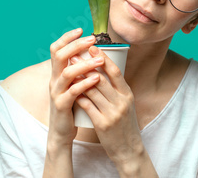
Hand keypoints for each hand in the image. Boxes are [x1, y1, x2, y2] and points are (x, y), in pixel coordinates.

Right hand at [48, 28, 103, 146]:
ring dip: (84, 64)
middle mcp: (54, 80)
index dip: (67, 37)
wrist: (61, 131)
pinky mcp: (62, 106)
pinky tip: (97, 78)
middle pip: (59, 56)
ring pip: (67, 73)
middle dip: (76, 45)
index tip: (81, 29)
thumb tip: (92, 53)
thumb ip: (77, 71)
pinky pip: (73, 92)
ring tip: (100, 60)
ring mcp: (56, 92)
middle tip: (92, 39)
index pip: (56, 49)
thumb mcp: (72, 85)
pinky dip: (85, 84)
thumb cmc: (72, 106)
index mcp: (57, 73)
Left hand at [73, 46, 145, 169]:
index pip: (115, 72)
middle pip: (101, 79)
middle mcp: (121, 102)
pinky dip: (78, 95)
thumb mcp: (126, 104)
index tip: (92, 48)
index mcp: (127, 94)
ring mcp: (112, 113)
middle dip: (86, 65)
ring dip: (78, 78)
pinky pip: (87, 106)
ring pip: (92, 90)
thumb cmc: (125, 124)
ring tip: (68, 69)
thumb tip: (103, 70)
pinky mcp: (102, 124)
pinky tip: (70, 89)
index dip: (103, 58)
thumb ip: (116, 89)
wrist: (128, 149)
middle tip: (74, 55)